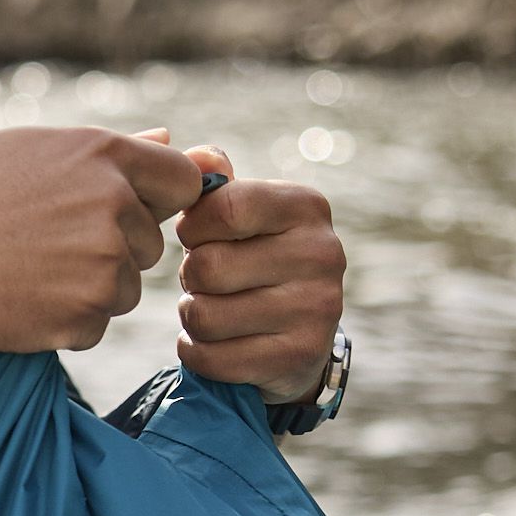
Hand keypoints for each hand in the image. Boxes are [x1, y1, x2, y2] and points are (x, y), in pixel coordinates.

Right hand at [0, 126, 210, 353]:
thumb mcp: (31, 150)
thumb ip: (108, 150)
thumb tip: (169, 142)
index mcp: (104, 155)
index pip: (184, 180)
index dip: (160, 200)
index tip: (128, 213)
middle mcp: (114, 205)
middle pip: (151, 243)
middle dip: (114, 249)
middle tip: (46, 245)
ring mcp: (103, 263)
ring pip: (127, 288)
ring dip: (91, 288)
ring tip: (29, 271)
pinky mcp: (85, 316)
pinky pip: (97, 325)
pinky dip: (66, 322)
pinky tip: (22, 299)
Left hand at [172, 145, 343, 399]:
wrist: (300, 335)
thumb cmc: (256, 259)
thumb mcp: (243, 213)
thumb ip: (214, 181)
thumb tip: (202, 157)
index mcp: (306, 206)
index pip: (223, 207)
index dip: (192, 227)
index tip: (196, 236)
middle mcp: (323, 253)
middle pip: (207, 267)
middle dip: (192, 277)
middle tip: (209, 281)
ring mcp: (317, 309)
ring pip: (203, 315)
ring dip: (193, 316)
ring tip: (214, 310)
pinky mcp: (299, 358)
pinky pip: (210, 358)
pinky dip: (196, 352)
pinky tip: (215, 344)